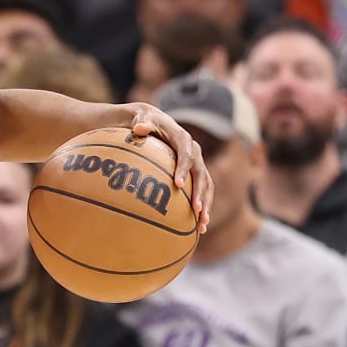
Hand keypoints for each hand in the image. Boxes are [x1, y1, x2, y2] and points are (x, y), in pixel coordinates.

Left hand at [124, 103, 213, 234]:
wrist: (154, 122)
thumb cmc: (144, 122)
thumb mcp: (141, 119)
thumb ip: (142, 123)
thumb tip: (139, 128)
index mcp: (183, 139)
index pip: (186, 154)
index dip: (184, 169)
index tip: (178, 184)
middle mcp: (194, 151)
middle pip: (201, 174)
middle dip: (200, 193)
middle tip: (197, 210)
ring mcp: (196, 163)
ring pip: (206, 185)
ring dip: (206, 204)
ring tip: (203, 225)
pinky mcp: (195, 174)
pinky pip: (202, 191)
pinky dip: (202, 207)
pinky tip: (199, 226)